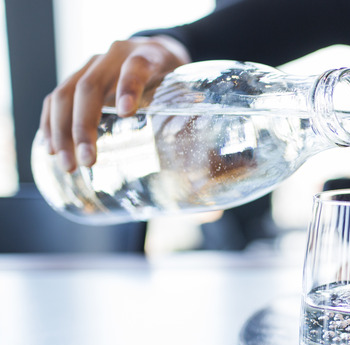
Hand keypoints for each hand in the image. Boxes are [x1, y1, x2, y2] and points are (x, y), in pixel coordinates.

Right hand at [39, 35, 190, 171]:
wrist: (158, 53)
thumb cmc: (176, 82)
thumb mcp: (191, 95)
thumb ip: (197, 129)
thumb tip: (207, 194)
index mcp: (149, 56)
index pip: (136, 66)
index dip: (129, 86)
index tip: (126, 111)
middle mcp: (114, 56)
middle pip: (90, 86)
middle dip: (85, 126)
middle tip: (88, 161)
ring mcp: (91, 64)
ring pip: (65, 93)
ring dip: (62, 131)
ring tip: (68, 164)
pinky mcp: (77, 76)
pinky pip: (55, 98)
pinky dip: (50, 123)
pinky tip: (51, 148)